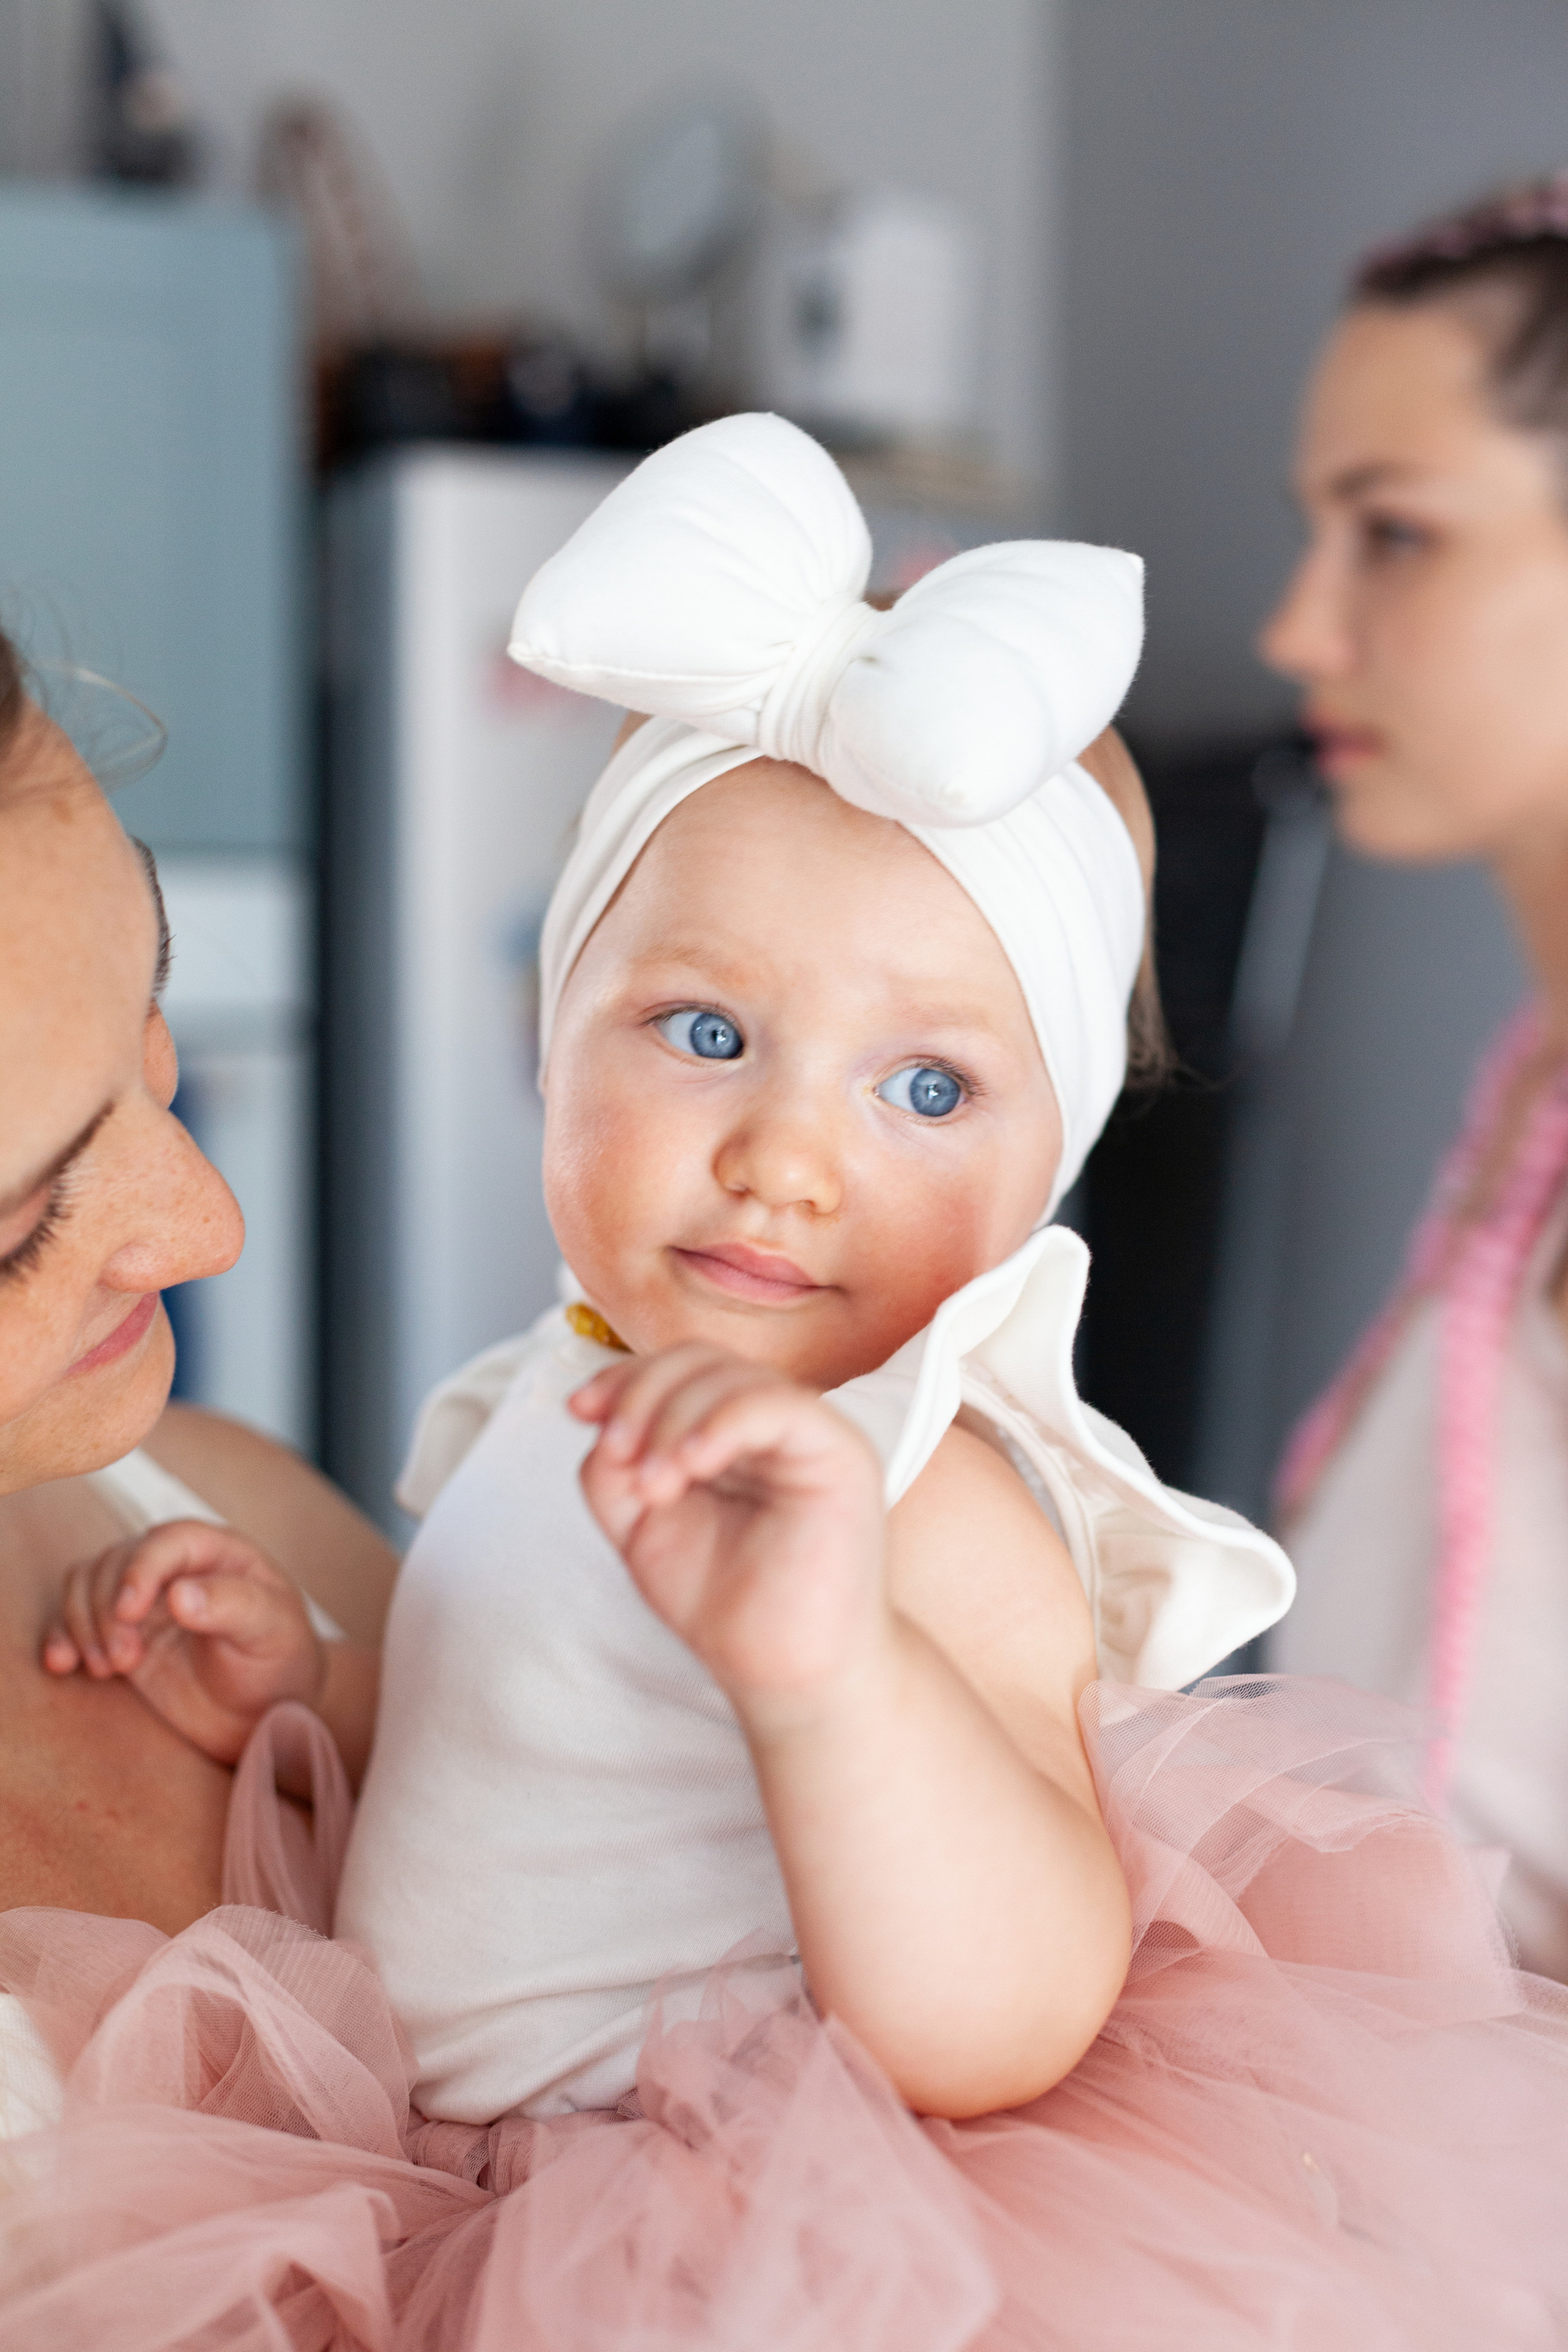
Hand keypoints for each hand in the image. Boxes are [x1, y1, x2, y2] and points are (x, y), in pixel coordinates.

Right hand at [41, 1519, 323, 1764]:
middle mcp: (174, 1567)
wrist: (264, 1712)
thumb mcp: (273, 1631)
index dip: (141, 1569)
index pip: (168, 1540)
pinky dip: (61, 1637)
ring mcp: (143, 1601)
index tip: (130, 1612)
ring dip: (83, 1624)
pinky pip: (74, 1620)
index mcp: (217, 1553)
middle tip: (124, 1661)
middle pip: (117, 1561)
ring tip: (108, 1669)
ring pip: (88, 1584)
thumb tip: (180, 1594)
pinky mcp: (120, 1633)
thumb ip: (234, 1606)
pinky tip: (62, 1664)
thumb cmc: (279, 1661)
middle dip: (108, 1609)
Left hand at [570, 1346, 889, 1729]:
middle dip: (641, 1397)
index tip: (580, 1411)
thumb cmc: (725, 1603)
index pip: (677, 1369)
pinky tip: (690, 1464)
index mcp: (730, 1430)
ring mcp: (810, 1434)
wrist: (784, 1671)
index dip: (624, 1379)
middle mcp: (773, 1421)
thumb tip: (601, 1419)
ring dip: (672, 1421)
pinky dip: (722, 1422)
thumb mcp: (641, 1527)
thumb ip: (613, 1470)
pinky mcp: (840, 1453)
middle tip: (620, 1458)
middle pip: (699, 1360)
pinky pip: (779, 1406)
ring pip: (733, 1377)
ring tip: (655, 1489)